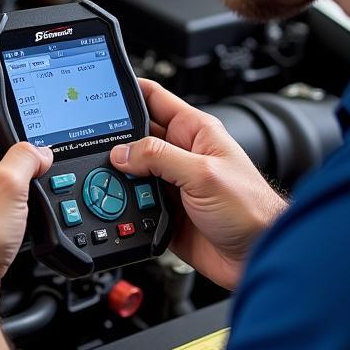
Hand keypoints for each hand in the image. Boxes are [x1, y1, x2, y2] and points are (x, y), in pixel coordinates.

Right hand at [112, 78, 286, 288]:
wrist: (256, 257)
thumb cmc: (251, 209)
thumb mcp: (204, 174)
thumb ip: (160, 158)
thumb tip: (122, 152)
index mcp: (194, 132)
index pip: (154, 98)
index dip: (128, 91)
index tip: (101, 91)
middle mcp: (180, 154)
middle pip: (135, 137)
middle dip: (114, 141)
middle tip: (93, 146)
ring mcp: (170, 184)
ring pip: (130, 173)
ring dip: (118, 179)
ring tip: (108, 181)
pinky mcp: (163, 213)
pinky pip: (134, 204)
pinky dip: (124, 206)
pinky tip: (119, 207)